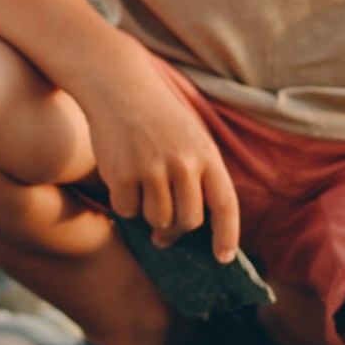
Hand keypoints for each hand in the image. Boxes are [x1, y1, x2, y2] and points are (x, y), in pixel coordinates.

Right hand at [74, 37, 240, 262]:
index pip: (225, 205)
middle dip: (177, 232)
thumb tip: (187, 226)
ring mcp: (152, 169)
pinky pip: (127, 211)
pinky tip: (122, 180)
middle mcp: (183, 164)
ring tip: (143, 192)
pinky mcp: (122, 173)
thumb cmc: (157, 116)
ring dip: (150, 217)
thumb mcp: (190, 137)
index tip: (223, 258)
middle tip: (167, 233)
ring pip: (157, 220)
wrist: (118, 86)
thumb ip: (197, 175)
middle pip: (188, 221)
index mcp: (206, 154)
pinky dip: (124, 205)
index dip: (227, 236)